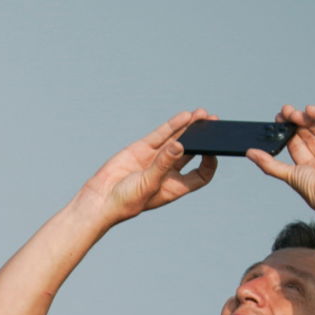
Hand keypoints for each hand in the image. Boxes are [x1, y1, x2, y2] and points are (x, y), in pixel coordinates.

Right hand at [73, 110, 218, 224]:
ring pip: (177, 139)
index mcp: (174, 186)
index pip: (200, 174)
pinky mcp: (141, 149)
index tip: (214, 151)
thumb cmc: (125, 201)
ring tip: (202, 113)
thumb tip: (180, 144)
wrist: (99, 199)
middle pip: (191, 152)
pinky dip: (172, 125)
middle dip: (203, 138)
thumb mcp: (148, 184)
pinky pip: (160, 135)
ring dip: (189, 127)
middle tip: (214, 123)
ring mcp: (154, 159)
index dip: (209, 163)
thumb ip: (163, 164)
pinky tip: (184, 116)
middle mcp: (167, 172)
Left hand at [246, 105, 314, 214]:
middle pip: (307, 132)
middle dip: (295, 121)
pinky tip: (309, 110)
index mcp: (310, 164)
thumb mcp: (287, 174)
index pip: (296, 142)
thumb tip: (250, 152)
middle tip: (283, 111)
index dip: (286, 131)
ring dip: (306, 118)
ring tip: (292, 113)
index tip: (276, 120)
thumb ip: (268, 163)